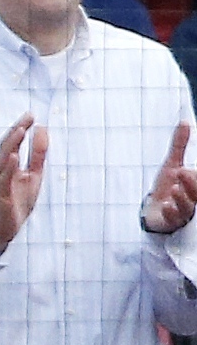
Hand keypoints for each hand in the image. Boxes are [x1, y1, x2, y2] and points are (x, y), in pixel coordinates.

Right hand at [0, 114, 45, 258]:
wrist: (5, 232)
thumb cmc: (17, 202)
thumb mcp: (34, 175)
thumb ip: (38, 154)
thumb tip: (43, 129)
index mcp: (8, 166)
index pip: (12, 143)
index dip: (20, 128)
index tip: (31, 114)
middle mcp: (0, 173)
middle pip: (5, 147)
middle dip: (16, 131)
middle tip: (27, 116)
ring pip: (1, 161)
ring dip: (10, 145)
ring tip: (20, 130)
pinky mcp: (0, 199)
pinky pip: (2, 181)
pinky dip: (8, 168)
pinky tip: (14, 157)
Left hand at [144, 121, 196, 235]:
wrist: (153, 209)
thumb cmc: (167, 187)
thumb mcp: (172, 164)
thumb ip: (179, 146)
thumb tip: (184, 122)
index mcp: (196, 185)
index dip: (195, 176)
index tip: (189, 169)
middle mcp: (194, 198)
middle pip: (196, 192)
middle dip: (192, 183)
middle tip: (183, 172)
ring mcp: (184, 212)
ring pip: (187, 207)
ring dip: (182, 198)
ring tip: (175, 189)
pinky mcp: (171, 222)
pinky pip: (173, 219)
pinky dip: (171, 213)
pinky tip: (166, 206)